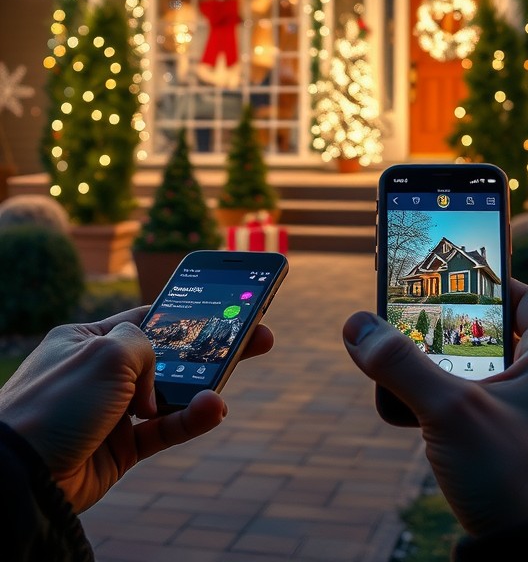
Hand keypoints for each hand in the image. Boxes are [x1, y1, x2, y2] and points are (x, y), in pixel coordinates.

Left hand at [0, 308, 273, 512]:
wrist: (22, 472)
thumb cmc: (57, 401)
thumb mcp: (109, 349)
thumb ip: (147, 345)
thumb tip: (156, 375)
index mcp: (90, 340)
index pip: (148, 318)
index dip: (187, 313)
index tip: (223, 305)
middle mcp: (101, 373)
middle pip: (169, 355)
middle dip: (212, 347)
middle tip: (257, 335)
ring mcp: (112, 412)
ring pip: (171, 395)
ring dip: (204, 387)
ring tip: (232, 378)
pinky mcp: (121, 450)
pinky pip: (166, 430)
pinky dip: (192, 419)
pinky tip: (214, 409)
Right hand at [343, 280, 527, 536]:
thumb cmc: (515, 476)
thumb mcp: (451, 411)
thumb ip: (401, 364)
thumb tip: (357, 327)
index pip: (520, 293)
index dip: (482, 280)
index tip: (441, 279)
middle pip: (490, 329)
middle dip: (445, 324)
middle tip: (407, 316)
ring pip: (475, 368)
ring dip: (437, 364)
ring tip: (401, 359)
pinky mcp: (509, 441)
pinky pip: (472, 402)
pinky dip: (442, 398)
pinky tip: (412, 407)